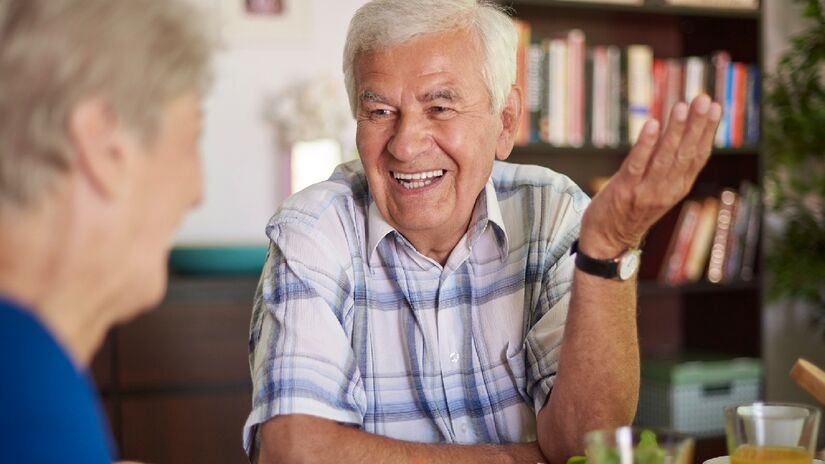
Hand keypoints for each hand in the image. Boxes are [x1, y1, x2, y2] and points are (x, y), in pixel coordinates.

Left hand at [579, 94, 721, 257]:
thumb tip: (678, 133)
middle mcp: (666, 189)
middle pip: (685, 153)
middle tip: (702, 98)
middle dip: (696, 124)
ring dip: (674, 131)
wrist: (607, 242)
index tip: (715, 106)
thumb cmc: (631, 210)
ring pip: (665, 157)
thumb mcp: (657, 190)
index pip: (698, 155)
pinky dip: (646, 144)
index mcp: (678, 187)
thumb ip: (668, 166)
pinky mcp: (625, 190)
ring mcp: (646, 191)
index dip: (707, 131)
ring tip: (681, 106)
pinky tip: (652, 125)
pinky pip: (637, 164)